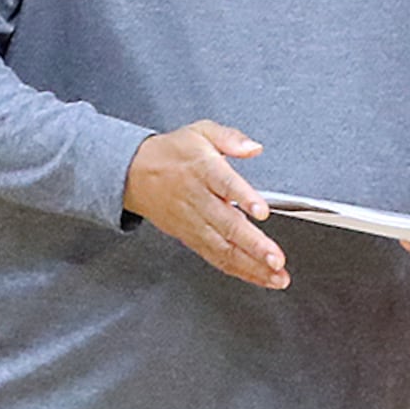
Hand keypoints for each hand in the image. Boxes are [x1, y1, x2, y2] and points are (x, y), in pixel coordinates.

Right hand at [123, 122, 285, 288]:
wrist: (133, 174)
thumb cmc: (171, 154)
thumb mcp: (200, 132)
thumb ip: (230, 137)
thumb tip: (253, 147)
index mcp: (203, 170)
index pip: (225, 184)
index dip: (244, 198)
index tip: (261, 211)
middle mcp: (198, 199)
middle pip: (227, 225)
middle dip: (254, 245)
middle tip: (276, 259)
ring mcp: (193, 222)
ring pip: (223, 248)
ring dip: (251, 265)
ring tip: (275, 277)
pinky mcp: (190, 237)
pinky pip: (215, 257)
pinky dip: (237, 270)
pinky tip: (257, 277)